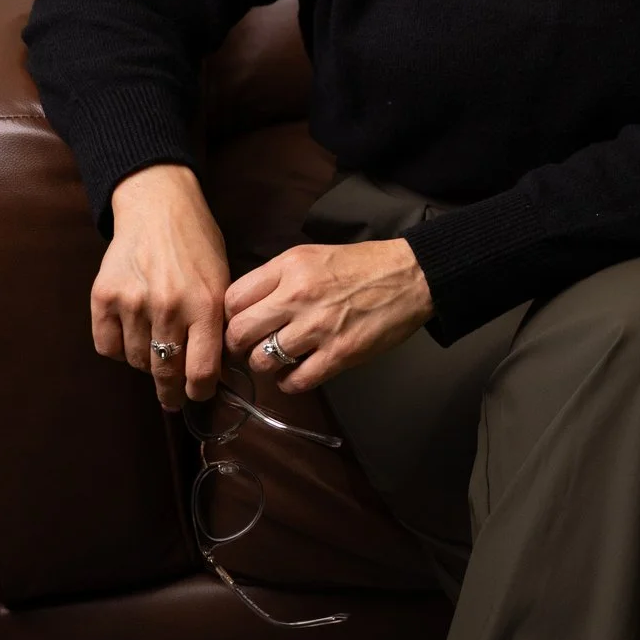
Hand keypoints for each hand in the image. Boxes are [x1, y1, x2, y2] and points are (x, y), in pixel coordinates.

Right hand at [92, 164, 228, 409]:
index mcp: (207, 305)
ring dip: (146, 363)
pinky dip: (119, 349)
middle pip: (166, 372)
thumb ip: (218, 326)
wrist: (158, 208)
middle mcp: (170, 307)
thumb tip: (214, 373)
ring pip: (137, 362)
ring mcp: (134, 302)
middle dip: (171, 391)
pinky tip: (131, 335)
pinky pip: (108, 347)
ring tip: (154, 349)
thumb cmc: (197, 246)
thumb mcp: (222, 282)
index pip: (201, 371)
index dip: (199, 392)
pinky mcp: (104, 297)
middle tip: (172, 396)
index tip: (197, 395)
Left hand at [224, 238, 433, 392]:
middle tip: (248, 347)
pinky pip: (296, 381)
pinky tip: (296, 374)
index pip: (232, 299)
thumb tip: (245, 306)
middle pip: (239, 333)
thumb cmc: (361, 265)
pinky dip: (289, 383)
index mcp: (289, 267)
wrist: (410, 276)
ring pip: (262, 361)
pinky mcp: (339, 354)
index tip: (236, 324)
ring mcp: (318, 327)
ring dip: (264, 366)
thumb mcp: (310, 255)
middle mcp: (297, 296)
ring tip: (275, 360)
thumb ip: (276, 278)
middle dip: (238, 346)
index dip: (228, 317)